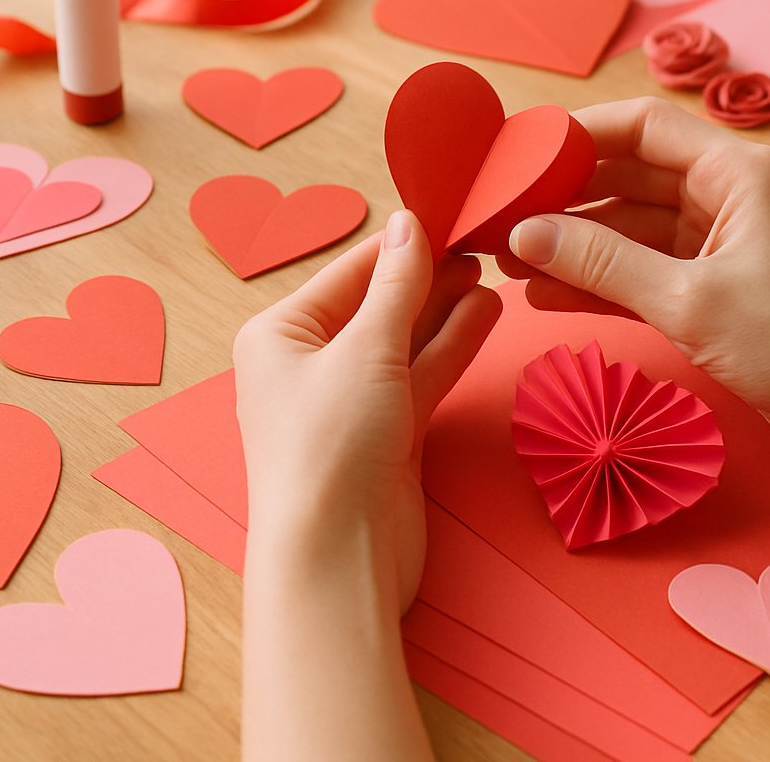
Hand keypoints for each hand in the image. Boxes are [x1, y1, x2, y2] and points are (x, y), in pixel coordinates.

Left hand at [234, 209, 500, 608]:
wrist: (336, 557)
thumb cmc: (329, 449)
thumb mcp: (366, 351)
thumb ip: (397, 286)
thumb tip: (410, 224)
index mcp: (278, 335)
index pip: (349, 272)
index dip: (401, 244)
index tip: (449, 212)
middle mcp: (307, 365)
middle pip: (377, 305)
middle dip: (428, 276)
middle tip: (481, 241)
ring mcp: (349, 402)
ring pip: (405, 342)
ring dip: (445, 309)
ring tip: (491, 272)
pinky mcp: (385, 436)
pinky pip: (420, 377)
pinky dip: (449, 347)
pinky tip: (483, 314)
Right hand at [498, 97, 769, 481]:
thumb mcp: (688, 300)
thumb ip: (601, 263)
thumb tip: (524, 234)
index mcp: (738, 172)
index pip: (642, 128)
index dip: (576, 135)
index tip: (519, 154)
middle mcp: (730, 195)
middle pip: (628, 177)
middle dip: (565, 198)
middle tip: (501, 216)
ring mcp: (721, 243)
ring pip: (630, 228)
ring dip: (575, 245)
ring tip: (509, 261)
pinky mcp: (714, 288)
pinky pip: (642, 270)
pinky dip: (598, 281)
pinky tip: (546, 293)